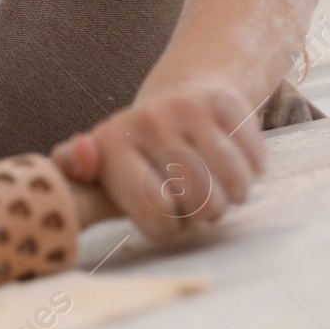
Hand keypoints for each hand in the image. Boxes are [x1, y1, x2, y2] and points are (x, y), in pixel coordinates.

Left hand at [51, 80, 265, 239]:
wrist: (179, 99)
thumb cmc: (140, 152)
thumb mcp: (102, 168)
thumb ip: (76, 172)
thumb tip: (81, 151)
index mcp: (110, 143)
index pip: (156, 211)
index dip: (172, 228)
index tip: (169, 219)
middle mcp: (145, 120)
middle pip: (199, 201)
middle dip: (204, 216)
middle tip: (197, 207)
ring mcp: (186, 107)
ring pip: (231, 184)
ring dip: (231, 198)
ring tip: (216, 191)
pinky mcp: (223, 101)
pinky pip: (254, 161)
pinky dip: (251, 174)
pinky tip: (230, 166)